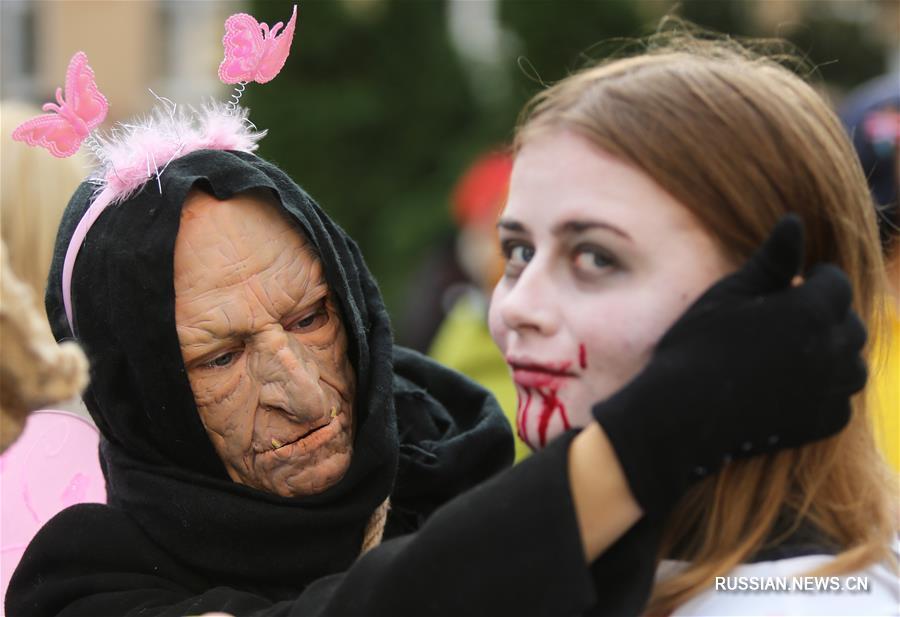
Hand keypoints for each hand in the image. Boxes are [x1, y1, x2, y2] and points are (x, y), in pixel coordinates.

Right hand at [592, 215, 865, 516]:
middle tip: (784, 321)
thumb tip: (796, 219)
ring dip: (831, 354)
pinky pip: (840, 400)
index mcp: (811, 310)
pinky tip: (787, 386)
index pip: (836, 283)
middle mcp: (832, 349)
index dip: (812, 281)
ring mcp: (830, 389)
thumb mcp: (730, 294)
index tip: (786, 288)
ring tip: (791, 353)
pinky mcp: (824, 422)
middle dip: (826, 316)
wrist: (681, 414)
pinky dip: (823, 391)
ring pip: (852, 363)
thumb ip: (772, 260)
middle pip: (850, 322)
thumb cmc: (698, 346)